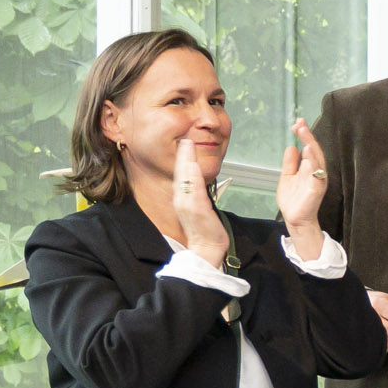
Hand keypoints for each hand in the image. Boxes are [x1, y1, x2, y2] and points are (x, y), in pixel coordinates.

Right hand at [171, 150, 232, 268]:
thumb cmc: (204, 228)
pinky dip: (194, 179)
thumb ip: (196, 193)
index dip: (182, 159)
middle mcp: (182, 200)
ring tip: (188, 147)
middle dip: (182, 156)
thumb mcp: (198, 206)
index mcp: (182, 198)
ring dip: (187, 162)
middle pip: (181, 174)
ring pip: (186, 179)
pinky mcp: (197, 210)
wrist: (206, 248)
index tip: (184, 144)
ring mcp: (188, 205)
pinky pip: (195, 191)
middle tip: (184, 139)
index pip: (181, 175)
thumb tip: (198, 179)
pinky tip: (194, 168)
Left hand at [275, 119, 328, 254]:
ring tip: (304, 134)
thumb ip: (290, 163)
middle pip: (314, 150)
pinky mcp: (316, 190)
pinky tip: (308, 154)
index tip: (297, 123)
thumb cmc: (294, 200)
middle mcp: (316, 172)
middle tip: (300, 123)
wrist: (295, 219)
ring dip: (312, 146)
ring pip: (318, 160)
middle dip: (308, 136)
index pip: (309, 148)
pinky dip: (314, 164)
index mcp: (310, 168)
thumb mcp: (288, 176)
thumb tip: (292, 147)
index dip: (304, 135)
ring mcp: (317, 180)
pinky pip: (317, 175)